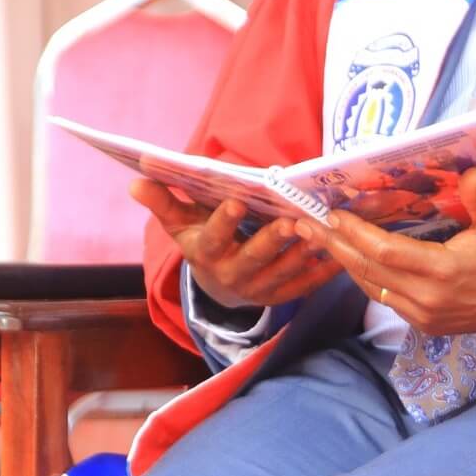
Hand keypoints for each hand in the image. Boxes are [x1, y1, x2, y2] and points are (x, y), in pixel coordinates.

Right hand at [129, 178, 337, 309]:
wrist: (219, 284)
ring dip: (302, 254)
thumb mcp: (180, 223)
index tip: (235, 200)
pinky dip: (323, 272)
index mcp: (208, 254)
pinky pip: (305, 285)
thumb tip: (135, 180)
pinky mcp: (283, 295)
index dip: (223, 221)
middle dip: (271, 241)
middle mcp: (233, 276)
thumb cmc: (202, 240)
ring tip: (319, 230)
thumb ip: (162, 201)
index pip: (213, 238)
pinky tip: (340, 255)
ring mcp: (260, 288)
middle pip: (253, 259)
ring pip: (283, 273)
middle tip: (290, 220)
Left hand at [294, 167, 475, 333]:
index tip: (333, 215)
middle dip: (335, 247)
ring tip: (320, 240)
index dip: (355, 234)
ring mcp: (424, 315)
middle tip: (304, 225)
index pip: (385, 252)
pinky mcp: (425, 325)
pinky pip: (385, 300)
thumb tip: (468, 173)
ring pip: (372, 288)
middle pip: (368, 271)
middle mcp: (427, 298)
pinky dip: (366, 279)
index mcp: (444, 271)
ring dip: (344, 264)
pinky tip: (352, 261)